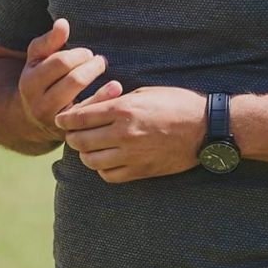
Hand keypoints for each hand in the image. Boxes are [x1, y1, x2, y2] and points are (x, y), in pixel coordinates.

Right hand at [18, 18, 109, 137]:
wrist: (30, 117)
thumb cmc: (39, 78)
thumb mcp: (37, 59)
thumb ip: (49, 40)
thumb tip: (63, 23)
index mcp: (29, 82)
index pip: (60, 62)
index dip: (78, 54)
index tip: (87, 53)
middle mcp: (39, 104)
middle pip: (74, 80)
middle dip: (91, 66)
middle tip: (99, 61)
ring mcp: (55, 120)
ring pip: (83, 101)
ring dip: (100, 83)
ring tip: (103, 70)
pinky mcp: (70, 131)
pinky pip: (90, 117)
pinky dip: (104, 100)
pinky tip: (117, 88)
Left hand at [56, 86, 205, 183]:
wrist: (206, 127)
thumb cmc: (178, 103)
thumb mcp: (146, 93)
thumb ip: (118, 102)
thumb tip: (96, 109)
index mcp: (124, 109)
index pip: (81, 117)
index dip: (66, 118)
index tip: (61, 119)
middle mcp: (124, 133)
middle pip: (80, 140)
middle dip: (72, 137)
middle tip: (73, 134)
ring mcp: (132, 154)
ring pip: (91, 160)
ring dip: (86, 154)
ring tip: (89, 148)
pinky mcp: (141, 170)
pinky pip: (109, 175)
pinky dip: (102, 168)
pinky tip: (106, 161)